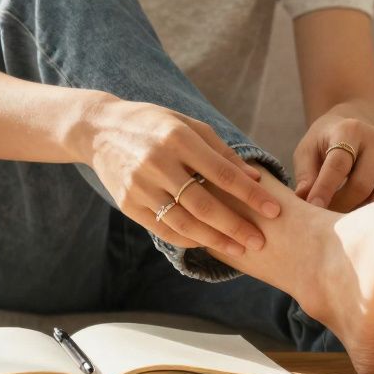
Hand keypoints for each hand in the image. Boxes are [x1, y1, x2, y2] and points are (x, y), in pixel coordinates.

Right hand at [79, 96, 281, 256]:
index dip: (251, 195)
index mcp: (178, 138)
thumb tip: (255, 179)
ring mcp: (140, 186)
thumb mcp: (188, 126)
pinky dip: (188, 239)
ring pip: (183, 222)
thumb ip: (221, 152)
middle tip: (260, 240)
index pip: (223, 174)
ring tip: (239, 248)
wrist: (99, 130)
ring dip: (215, 239)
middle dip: (236, 226)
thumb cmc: (154, 124)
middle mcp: (157, 163)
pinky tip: (207, 242)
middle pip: (204, 204)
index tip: (274, 210)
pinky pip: (163, 229)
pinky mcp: (127, 204)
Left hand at [292, 104, 373, 212]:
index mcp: (350, 130)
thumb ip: (305, 173)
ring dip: (361, 212)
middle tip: (324, 219)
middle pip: (362, 185)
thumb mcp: (308, 149)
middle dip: (341, 205)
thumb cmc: (326, 140)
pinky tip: (363, 216)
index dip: (325, 189)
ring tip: (343, 219)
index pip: (338, 165)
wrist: (355, 122)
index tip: (312, 208)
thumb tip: (304, 199)